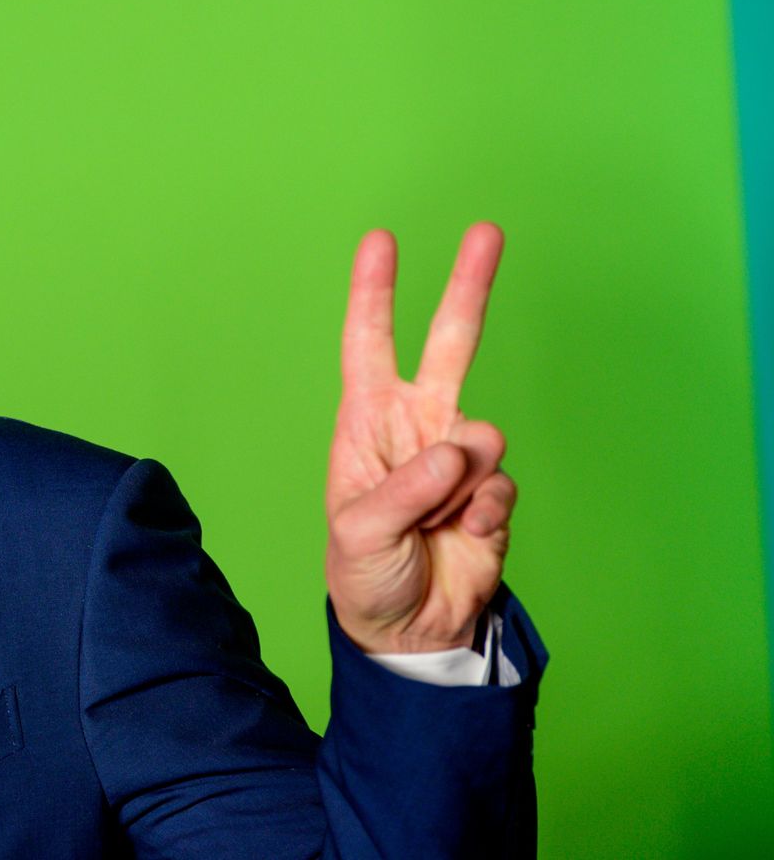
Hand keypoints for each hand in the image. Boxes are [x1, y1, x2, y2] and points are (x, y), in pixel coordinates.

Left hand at [324, 222, 515, 654]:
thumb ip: (404, 490)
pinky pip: (501, 489)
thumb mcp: (359, 534)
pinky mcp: (493, 494)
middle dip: (467, 287)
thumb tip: (461, 451)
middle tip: (487, 230)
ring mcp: (459, 459)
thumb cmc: (364, 574)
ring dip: (458, 484)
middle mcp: (416, 428)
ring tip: (434, 524)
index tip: (381, 240)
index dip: (374, 294)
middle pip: (449, 345)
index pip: (369, 346)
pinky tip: (463, 539)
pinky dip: (483, 517)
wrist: (409, 631)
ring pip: (483, 435)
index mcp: (367, 424)